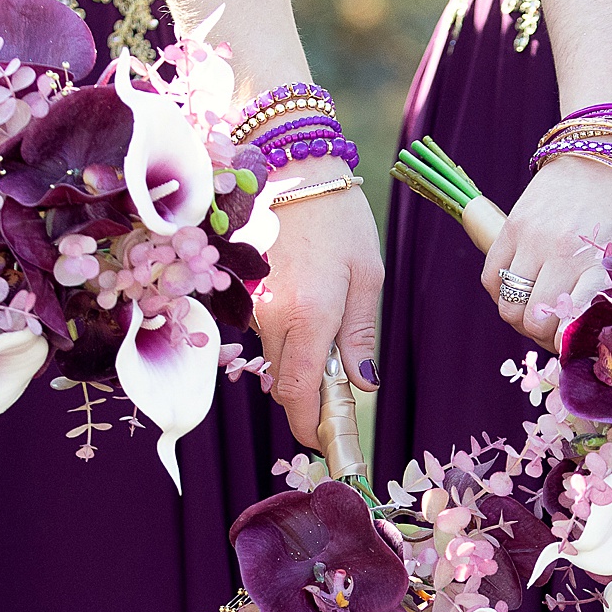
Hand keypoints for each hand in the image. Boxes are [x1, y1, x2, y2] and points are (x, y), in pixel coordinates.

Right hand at [252, 185, 383, 446]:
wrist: (292, 169)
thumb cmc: (340, 217)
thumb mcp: (367, 274)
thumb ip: (361, 334)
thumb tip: (362, 386)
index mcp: (309, 316)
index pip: (298, 395)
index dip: (308, 427)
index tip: (324, 442)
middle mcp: (272, 317)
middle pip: (284, 383)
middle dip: (308, 396)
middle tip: (340, 386)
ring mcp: (251, 305)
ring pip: (273, 358)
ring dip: (297, 362)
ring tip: (329, 327)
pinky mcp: (243, 292)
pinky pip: (264, 331)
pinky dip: (285, 334)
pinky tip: (307, 303)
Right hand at [481, 156, 611, 350]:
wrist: (607, 156)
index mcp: (600, 264)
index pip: (572, 323)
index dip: (568, 344)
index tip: (575, 344)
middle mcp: (563, 253)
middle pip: (535, 321)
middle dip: (542, 336)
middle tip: (554, 330)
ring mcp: (533, 239)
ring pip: (508, 305)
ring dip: (520, 318)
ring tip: (535, 312)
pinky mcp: (512, 225)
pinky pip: (491, 277)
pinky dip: (501, 293)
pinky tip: (520, 289)